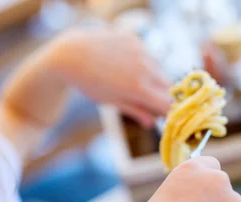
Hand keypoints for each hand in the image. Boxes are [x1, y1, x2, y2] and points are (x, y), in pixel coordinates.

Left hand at [51, 27, 171, 127]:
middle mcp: (144, 68)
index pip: (168, 103)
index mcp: (138, 88)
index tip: (161, 114)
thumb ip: (135, 111)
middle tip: (145, 97)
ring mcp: (141, 50)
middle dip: (160, 93)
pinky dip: (142, 61)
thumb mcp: (111, 101)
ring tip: (127, 78)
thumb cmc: (89, 83)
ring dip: (151, 76)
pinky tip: (122, 63)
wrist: (71, 55)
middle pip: (168, 85)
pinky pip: (147, 53)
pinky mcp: (135, 38)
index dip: (166, 110)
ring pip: (158, 68)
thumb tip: (152, 123)